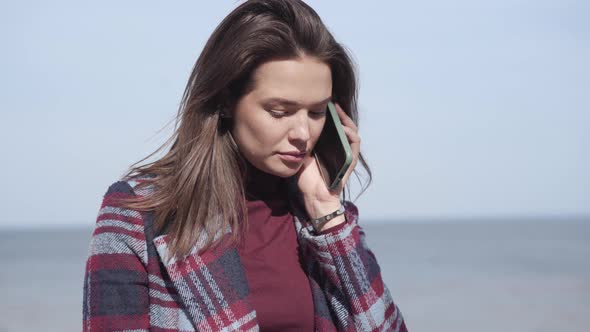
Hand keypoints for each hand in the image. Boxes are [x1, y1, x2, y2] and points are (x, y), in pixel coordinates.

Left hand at [295, 102, 360, 218]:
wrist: (313, 195)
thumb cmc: (307, 177)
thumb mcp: (303, 153)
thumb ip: (304, 141)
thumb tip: (299, 126)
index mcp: (330, 147)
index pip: (335, 127)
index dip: (333, 115)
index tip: (326, 104)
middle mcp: (340, 149)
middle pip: (345, 127)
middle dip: (341, 114)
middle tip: (333, 104)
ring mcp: (347, 155)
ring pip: (352, 133)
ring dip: (347, 121)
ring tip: (338, 111)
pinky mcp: (351, 161)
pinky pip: (355, 145)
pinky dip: (351, 135)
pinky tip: (344, 127)